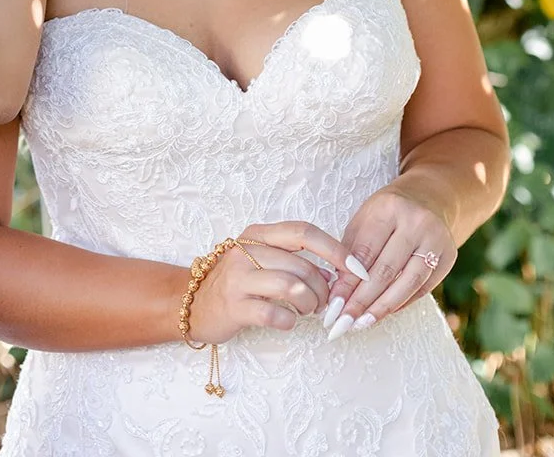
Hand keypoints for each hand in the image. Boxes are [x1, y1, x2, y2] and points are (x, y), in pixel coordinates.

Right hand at [188, 221, 351, 342]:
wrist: (195, 303)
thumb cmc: (239, 281)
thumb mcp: (263, 258)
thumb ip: (294, 259)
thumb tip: (336, 273)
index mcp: (259, 232)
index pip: (304, 232)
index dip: (335, 250)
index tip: (358, 269)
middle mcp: (247, 249)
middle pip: (302, 264)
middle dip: (324, 288)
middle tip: (325, 302)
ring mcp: (238, 277)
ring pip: (291, 286)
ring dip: (310, 304)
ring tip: (307, 310)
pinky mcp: (234, 305)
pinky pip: (274, 313)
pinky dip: (290, 320)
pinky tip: (288, 321)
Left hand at [318, 187, 456, 340]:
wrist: (429, 198)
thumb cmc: (387, 213)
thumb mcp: (364, 220)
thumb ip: (350, 252)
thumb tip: (337, 292)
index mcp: (389, 207)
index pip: (365, 252)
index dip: (348, 283)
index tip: (332, 306)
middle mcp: (416, 222)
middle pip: (386, 270)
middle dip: (362, 301)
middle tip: (343, 323)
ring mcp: (436, 240)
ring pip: (408, 283)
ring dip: (382, 308)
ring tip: (361, 324)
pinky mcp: (449, 258)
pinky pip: (423, 288)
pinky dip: (401, 303)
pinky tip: (383, 313)